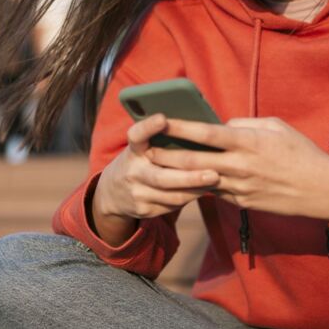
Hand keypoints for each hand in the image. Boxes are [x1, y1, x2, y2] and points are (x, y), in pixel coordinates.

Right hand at [91, 114, 218, 244]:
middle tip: (214, 173)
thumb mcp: (141, 148)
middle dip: (190, 177)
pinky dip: (190, 197)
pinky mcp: (143, 210)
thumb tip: (196, 127)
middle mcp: (132, 172)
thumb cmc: (139, 161)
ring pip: (172, 195)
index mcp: (133, 150)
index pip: (136, 136)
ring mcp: (137, 193)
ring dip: (196, 189)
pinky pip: (172, 205)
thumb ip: (159, 139)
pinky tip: (203, 189)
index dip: (148, 127)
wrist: (112, 193)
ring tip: (216, 181)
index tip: (162, 118)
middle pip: (162, 177)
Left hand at [147, 117, 328, 231]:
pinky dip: (199, 185)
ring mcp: (239, 188)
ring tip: (156, 166)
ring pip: (199, 180)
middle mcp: (239, 166)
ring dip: (176, 174)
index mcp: (247, 142)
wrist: (321, 191)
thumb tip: (224, 124)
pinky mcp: (241, 203)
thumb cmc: (301, 153)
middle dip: (165, 156)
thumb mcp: (277, 127)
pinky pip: (214, 192)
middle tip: (144, 150)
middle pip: (192, 161)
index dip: (179, 127)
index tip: (159, 120)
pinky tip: (183, 180)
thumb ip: (246, 124)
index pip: (205, 133)